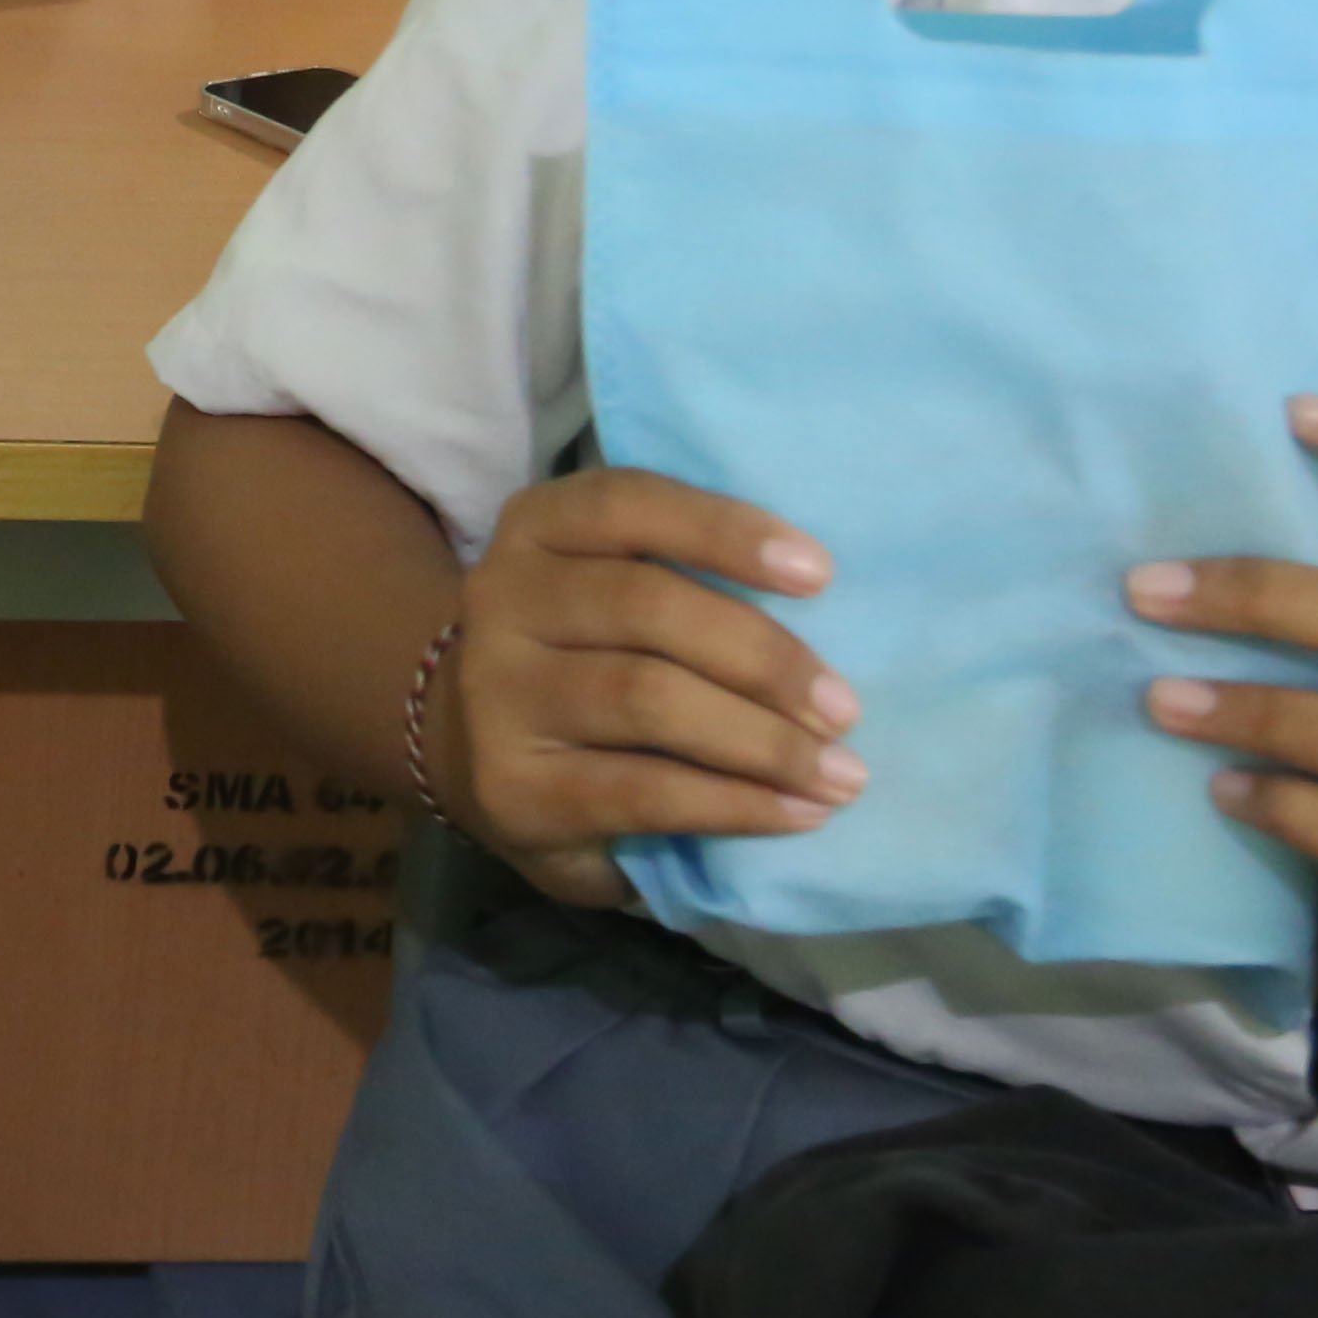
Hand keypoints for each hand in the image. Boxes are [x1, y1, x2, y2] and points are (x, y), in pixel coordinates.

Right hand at [426, 464, 864, 911]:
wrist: (471, 746)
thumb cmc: (584, 655)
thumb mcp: (612, 584)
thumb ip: (686, 574)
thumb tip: (820, 600)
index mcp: (539, 526)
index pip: (630, 504)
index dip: (726, 531)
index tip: (821, 575)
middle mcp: (502, 596)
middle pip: (646, 607)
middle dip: (763, 658)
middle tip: (845, 709)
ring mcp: (497, 693)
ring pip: (645, 698)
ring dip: (761, 741)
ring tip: (839, 774)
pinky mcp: (513, 785)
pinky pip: (640, 790)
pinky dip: (733, 804)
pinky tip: (797, 814)